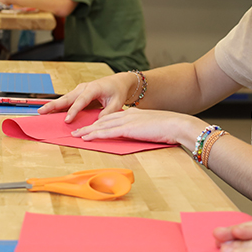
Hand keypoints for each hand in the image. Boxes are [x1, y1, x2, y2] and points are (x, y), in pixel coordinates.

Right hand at [38, 72, 136, 121]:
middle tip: (42, 110)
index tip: (67, 120)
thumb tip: (97, 122)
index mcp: (93, 88)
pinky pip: (67, 100)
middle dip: (54, 104)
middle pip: (67, 97)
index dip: (73, 111)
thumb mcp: (117, 102)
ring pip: (65, 98)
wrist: (118, 82)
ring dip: (53, 105)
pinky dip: (58, 105)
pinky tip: (50, 112)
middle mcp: (84, 87)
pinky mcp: (78, 94)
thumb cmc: (117, 91)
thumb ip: (108, 112)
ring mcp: (79, 90)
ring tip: (41, 111)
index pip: (81, 101)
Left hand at [68, 108, 205, 150]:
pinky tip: (85, 138)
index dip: (99, 122)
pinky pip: (106, 132)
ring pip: (100, 125)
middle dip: (88, 125)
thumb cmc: (169, 128)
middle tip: (76, 130)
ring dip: (86, 130)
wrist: (176, 124)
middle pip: (102, 120)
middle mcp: (127, 115)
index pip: (112, 118)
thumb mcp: (153, 127)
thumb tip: (140, 134)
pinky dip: (94, 135)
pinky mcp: (127, 129)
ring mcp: (126, 121)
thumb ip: (143, 129)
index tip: (90, 126)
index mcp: (133, 113)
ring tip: (75, 135)